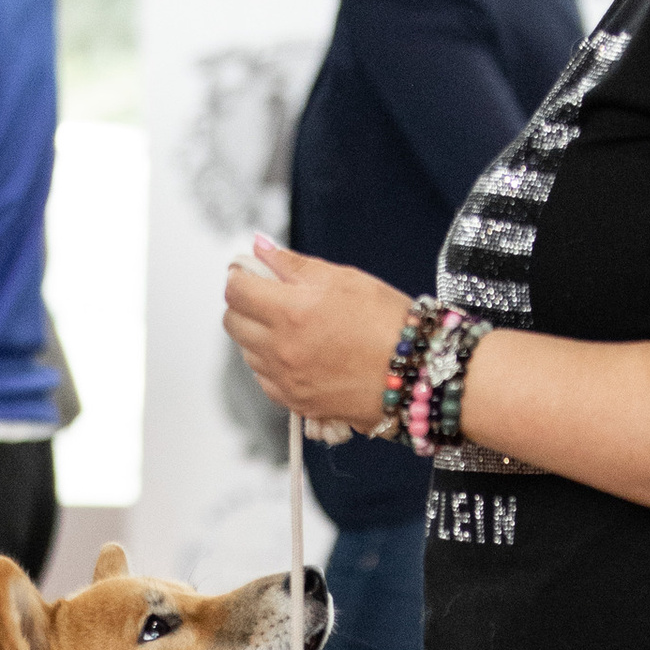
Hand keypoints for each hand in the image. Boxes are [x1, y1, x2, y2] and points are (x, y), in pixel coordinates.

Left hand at [223, 241, 404, 431]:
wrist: (417, 373)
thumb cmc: (388, 322)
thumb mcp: (344, 278)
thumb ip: (293, 264)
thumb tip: (258, 247)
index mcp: (291, 311)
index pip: (236, 291)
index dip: (240, 277)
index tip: (250, 273)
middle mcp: (281, 348)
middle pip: (233, 322)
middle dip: (244, 305)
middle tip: (268, 297)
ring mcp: (285, 379)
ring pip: (247, 352)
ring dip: (258, 335)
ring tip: (293, 327)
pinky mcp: (295, 402)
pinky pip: (264, 379)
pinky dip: (271, 364)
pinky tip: (299, 354)